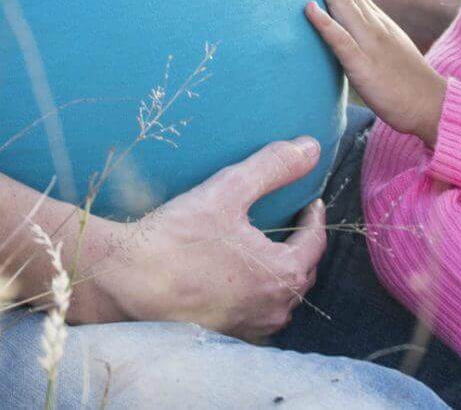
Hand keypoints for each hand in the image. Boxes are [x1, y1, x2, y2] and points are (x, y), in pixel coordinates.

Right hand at [75, 138, 327, 339]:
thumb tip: (311, 147)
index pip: (315, 243)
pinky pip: (254, 315)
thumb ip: (273, 167)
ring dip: (281, 274)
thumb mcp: (229, 190)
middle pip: (302, 273)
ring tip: (269, 250)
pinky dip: (256, 295)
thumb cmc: (176, 237)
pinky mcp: (222, 336)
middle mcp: (272, 309)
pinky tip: (239, 280)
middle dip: (302, 246)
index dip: (314, 219)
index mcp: (283, 274)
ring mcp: (248, 327)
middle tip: (293, 223)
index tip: (309, 202)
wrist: (121, 280)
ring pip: (280, 299)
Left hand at [299, 0, 445, 146]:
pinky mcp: (365, 67)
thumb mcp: (383, 51)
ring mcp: (369, 43)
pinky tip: (308, 8)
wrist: (433, 106)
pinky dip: (325, 23)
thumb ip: (363, 35)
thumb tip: (343, 26)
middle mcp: (372, 24)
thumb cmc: (405, 84)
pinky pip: (342, 42)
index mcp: (374, 21)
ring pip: (341, 2)